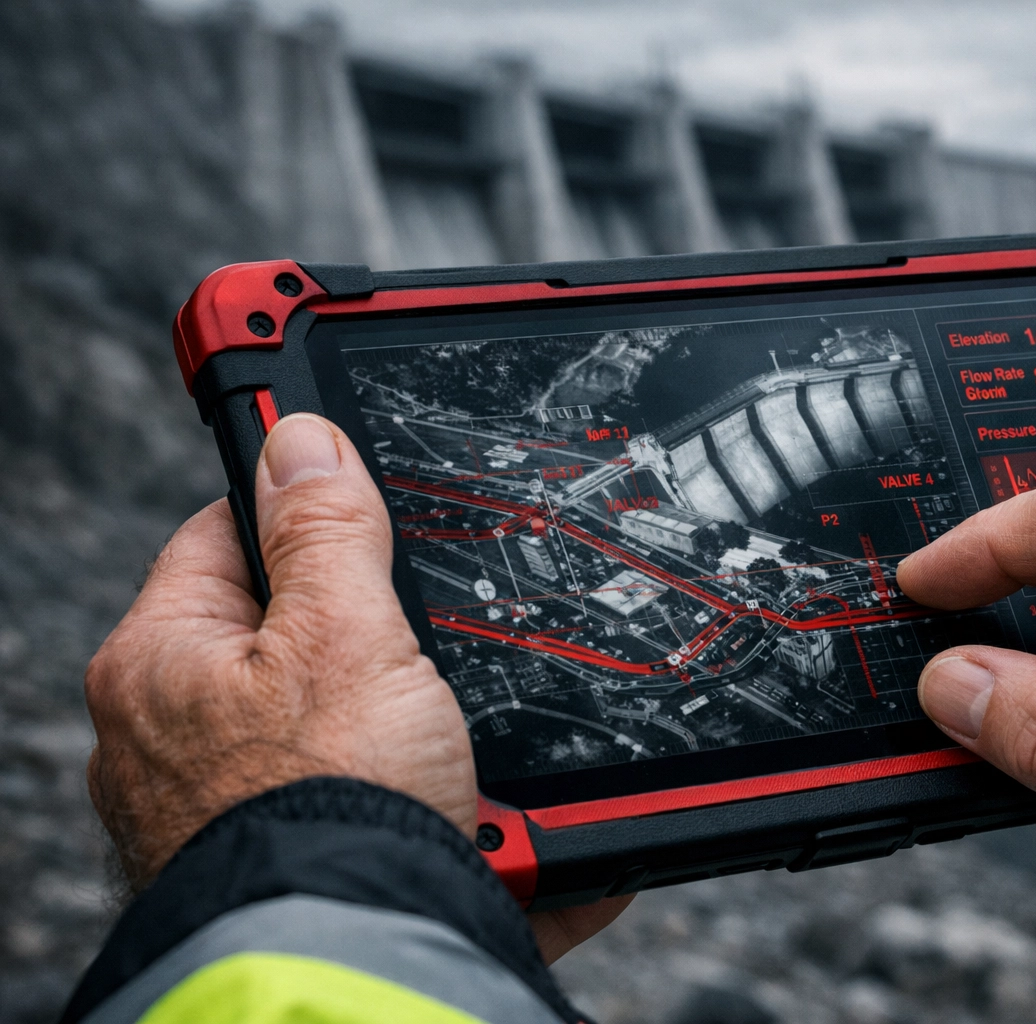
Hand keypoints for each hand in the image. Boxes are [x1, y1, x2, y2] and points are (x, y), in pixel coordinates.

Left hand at [85, 413, 626, 961]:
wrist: (369, 966)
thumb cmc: (329, 803)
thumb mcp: (349, 635)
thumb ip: (327, 532)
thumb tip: (299, 440)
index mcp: (164, 666)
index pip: (224, 537)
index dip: (300, 503)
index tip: (354, 480)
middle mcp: (182, 742)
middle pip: (303, 639)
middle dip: (387, 639)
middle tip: (437, 637)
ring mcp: (247, 811)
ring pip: (365, 733)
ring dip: (434, 735)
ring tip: (473, 748)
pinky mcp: (316, 865)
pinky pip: (399, 811)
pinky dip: (459, 810)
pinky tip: (502, 814)